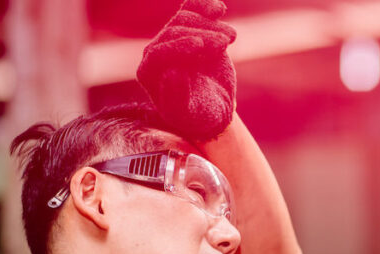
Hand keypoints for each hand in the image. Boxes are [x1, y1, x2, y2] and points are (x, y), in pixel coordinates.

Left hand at [137, 0, 236, 141]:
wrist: (215, 108)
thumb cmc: (199, 116)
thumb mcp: (188, 114)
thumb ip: (176, 97)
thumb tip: (172, 73)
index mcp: (148, 72)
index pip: (158, 53)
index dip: (178, 47)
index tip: (200, 45)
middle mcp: (156, 51)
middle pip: (174, 33)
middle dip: (201, 36)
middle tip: (225, 44)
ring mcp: (173, 38)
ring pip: (186, 19)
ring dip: (210, 25)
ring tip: (231, 38)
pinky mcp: (190, 29)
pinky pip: (193, 9)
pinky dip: (206, 5)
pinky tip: (220, 8)